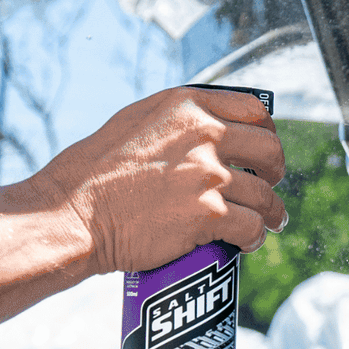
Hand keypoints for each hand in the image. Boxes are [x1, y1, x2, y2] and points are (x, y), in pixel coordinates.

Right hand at [32, 87, 286, 273]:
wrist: (73, 214)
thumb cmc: (94, 172)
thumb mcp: (136, 120)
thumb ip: (178, 118)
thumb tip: (210, 123)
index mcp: (188, 106)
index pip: (254, 111)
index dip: (267, 133)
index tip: (263, 151)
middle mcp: (205, 135)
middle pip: (270, 151)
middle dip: (275, 172)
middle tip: (270, 186)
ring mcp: (209, 176)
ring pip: (265, 195)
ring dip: (272, 212)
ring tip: (270, 221)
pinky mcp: (209, 215)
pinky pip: (253, 227)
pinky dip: (255, 237)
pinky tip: (250, 242)